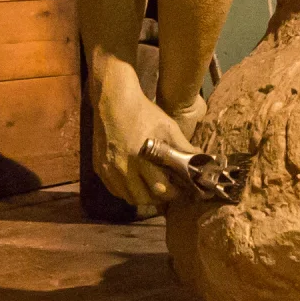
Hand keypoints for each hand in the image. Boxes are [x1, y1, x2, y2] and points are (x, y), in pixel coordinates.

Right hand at [91, 63, 196, 215]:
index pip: (160, 190)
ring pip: (128, 197)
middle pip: (144, 199)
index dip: (173, 193)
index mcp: (142, 159)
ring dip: (142, 196)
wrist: (113, 101)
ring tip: (152, 187)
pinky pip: (115, 189)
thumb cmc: (144, 113)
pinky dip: (126, 190)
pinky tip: (135, 181)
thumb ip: (184, 147)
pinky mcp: (99, 167)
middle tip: (168, 189)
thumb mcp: (168, 127)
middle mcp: (123, 169)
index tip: (180, 188)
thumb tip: (200, 160)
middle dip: (159, 198)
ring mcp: (109, 170)